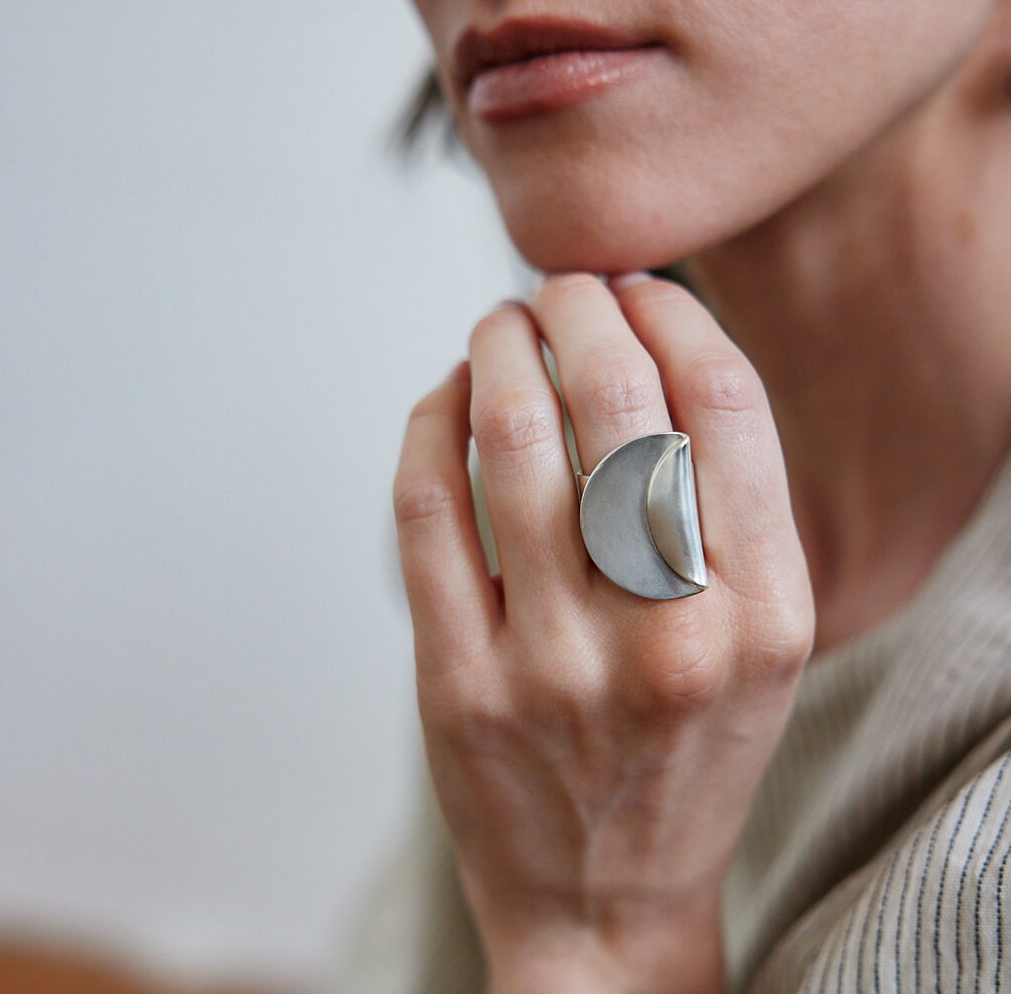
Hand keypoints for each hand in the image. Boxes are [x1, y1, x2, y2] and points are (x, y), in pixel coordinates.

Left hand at [393, 274, 814, 993]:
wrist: (606, 903)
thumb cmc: (686, 751)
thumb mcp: (761, 644)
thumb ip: (727, 511)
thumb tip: (646, 351)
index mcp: (766, 613)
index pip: (725, 405)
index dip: (670, 315)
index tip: (635, 289)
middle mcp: (671, 635)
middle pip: (614, 403)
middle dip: (576, 311)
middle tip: (557, 290)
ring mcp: (555, 665)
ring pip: (508, 441)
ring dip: (495, 352)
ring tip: (498, 327)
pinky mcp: (458, 687)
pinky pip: (425, 511)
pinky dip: (426, 425)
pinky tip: (441, 398)